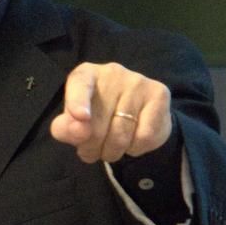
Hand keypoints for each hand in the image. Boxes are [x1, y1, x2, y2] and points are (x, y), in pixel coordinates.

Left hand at [49, 62, 172, 162]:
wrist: (137, 116)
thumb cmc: (97, 116)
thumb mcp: (73, 123)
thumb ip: (66, 128)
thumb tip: (78, 130)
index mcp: (86, 74)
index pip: (80, 84)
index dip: (77, 102)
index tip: (81, 117)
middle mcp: (112, 72)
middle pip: (97, 124)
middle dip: (91, 147)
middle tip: (91, 150)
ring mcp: (138, 82)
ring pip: (121, 134)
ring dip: (112, 152)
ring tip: (109, 148)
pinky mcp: (159, 95)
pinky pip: (144, 137)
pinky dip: (135, 149)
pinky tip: (132, 140)